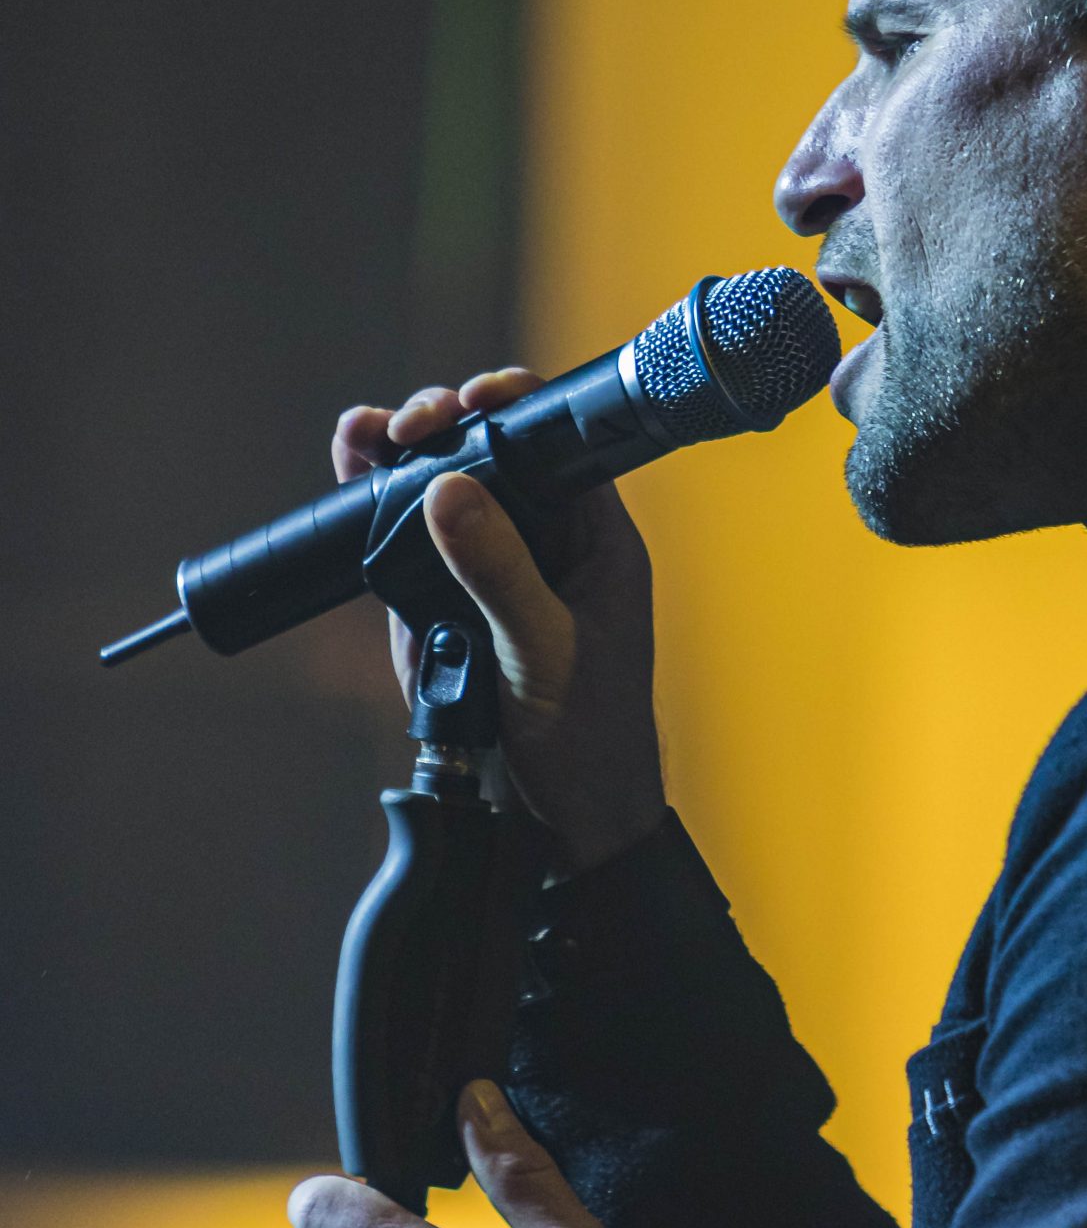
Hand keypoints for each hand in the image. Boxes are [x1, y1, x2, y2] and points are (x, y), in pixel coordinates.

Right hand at [333, 370, 664, 875]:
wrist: (564, 826)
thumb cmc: (590, 742)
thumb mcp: (546, 654)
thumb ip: (499, 575)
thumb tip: (450, 490)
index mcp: (593, 540)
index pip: (557, 445)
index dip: (512, 409)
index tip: (470, 401)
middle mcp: (542, 544)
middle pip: (487, 455)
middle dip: (442, 425)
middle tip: (408, 425)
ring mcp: (487, 573)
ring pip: (439, 493)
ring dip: (398, 457)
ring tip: (365, 436)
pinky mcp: (441, 608)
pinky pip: (404, 545)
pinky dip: (373, 510)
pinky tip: (352, 477)